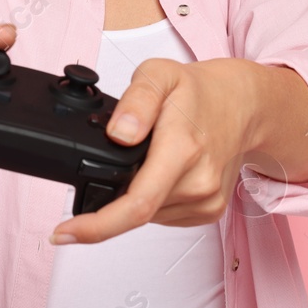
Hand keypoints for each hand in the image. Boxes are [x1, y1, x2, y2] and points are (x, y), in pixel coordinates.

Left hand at [50, 58, 262, 244]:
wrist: (243, 105)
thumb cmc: (198, 91)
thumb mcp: (160, 74)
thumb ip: (136, 101)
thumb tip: (118, 134)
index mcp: (182, 149)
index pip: (136, 204)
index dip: (96, 226)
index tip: (64, 233)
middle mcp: (198, 182)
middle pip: (135, 211)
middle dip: (108, 199)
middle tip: (102, 169)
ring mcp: (206, 201)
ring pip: (147, 214)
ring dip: (132, 195)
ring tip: (145, 157)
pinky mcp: (209, 211)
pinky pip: (163, 215)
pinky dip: (151, 198)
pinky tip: (159, 171)